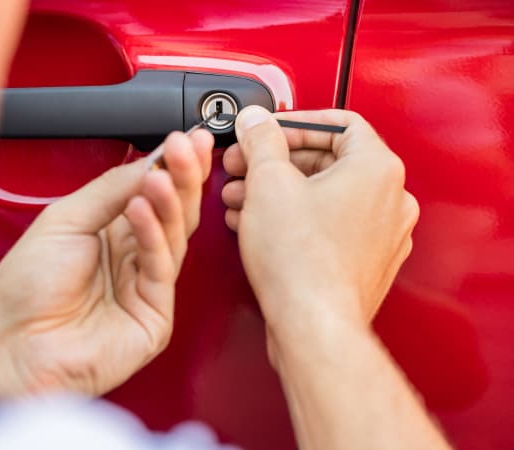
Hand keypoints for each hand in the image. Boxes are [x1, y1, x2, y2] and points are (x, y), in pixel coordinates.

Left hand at [0, 130, 213, 400]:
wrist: (9, 347)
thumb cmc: (25, 289)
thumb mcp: (64, 220)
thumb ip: (109, 190)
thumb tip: (150, 162)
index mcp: (109, 233)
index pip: (151, 193)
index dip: (170, 167)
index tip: (184, 139)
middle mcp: (131, 257)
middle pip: (172, 211)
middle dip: (182, 176)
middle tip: (187, 147)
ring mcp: (145, 286)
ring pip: (174, 236)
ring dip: (169, 201)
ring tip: (161, 175)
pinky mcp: (154, 315)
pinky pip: (161, 267)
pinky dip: (154, 235)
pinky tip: (142, 208)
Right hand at [222, 107, 418, 338]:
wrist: (313, 324)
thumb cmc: (302, 263)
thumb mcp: (268, 183)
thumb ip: (261, 140)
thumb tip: (256, 121)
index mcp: (378, 169)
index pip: (339, 123)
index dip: (294, 123)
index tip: (267, 132)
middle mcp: (390, 200)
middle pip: (329, 161)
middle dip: (277, 162)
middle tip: (245, 166)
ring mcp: (382, 234)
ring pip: (325, 195)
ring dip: (280, 191)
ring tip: (243, 198)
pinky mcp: (366, 261)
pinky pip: (330, 225)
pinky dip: (296, 218)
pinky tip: (260, 225)